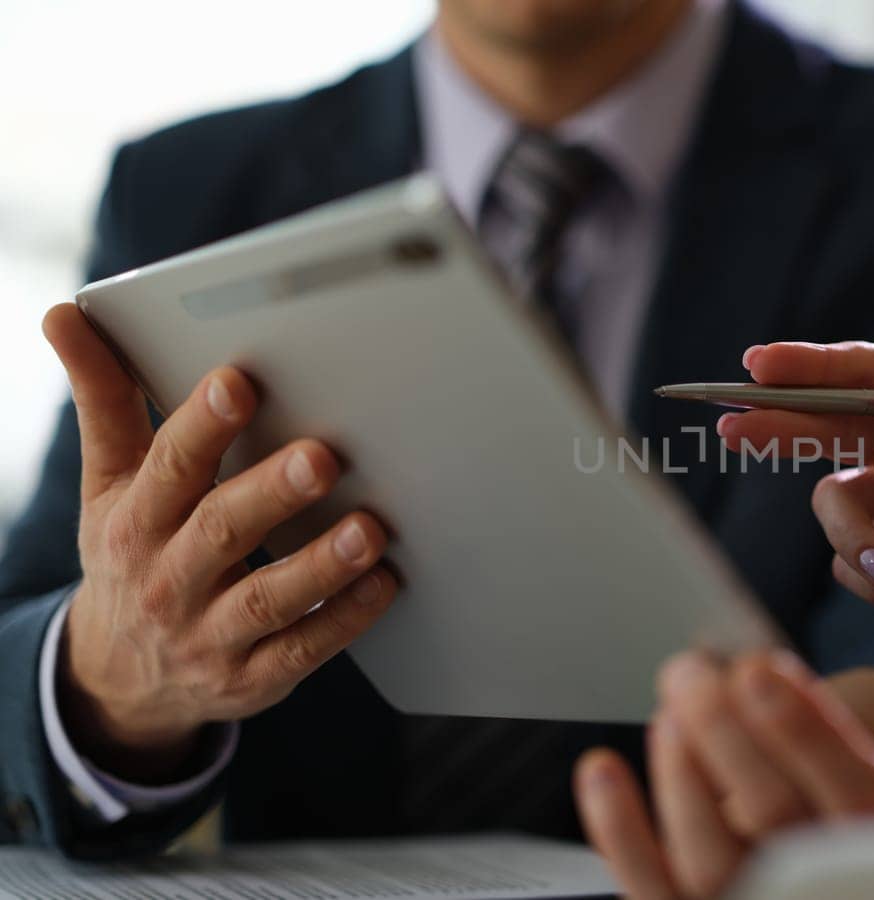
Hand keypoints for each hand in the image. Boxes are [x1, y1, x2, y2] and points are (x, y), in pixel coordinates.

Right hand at [42, 303, 396, 780]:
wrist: (122, 674)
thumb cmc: (132, 550)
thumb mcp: (108, 481)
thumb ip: (104, 399)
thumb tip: (64, 313)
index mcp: (135, 522)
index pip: (167, 468)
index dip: (200, 428)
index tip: (237, 382)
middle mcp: (168, 579)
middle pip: (220, 532)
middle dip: (270, 493)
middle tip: (323, 455)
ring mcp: (210, 634)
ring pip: (266, 599)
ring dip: (320, 565)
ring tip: (369, 529)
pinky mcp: (254, 677)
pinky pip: (302, 650)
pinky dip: (344, 618)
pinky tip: (385, 582)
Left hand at [574, 650, 873, 898]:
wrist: (838, 833)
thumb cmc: (848, 762)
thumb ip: (835, 705)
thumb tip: (757, 678)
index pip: (856, 792)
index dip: (802, 730)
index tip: (756, 670)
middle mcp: (831, 879)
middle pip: (775, 819)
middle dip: (723, 732)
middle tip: (691, 672)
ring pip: (712, 864)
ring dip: (678, 776)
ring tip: (668, 712)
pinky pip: (654, 893)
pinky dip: (620, 833)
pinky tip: (601, 770)